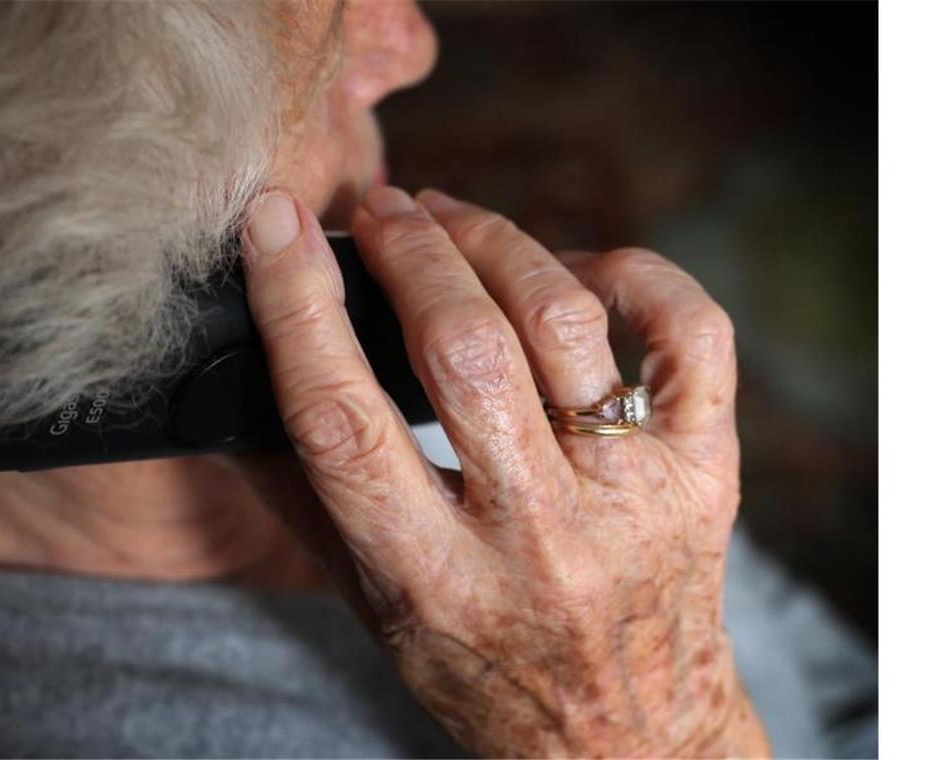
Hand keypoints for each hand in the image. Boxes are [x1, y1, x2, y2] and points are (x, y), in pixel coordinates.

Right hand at [230, 186, 769, 757]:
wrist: (627, 738)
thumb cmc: (486, 670)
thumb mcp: (374, 609)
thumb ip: (304, 505)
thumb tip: (227, 405)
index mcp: (433, 578)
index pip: (344, 420)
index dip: (298, 306)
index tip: (274, 224)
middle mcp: (537, 535)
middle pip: (463, 351)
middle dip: (409, 252)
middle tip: (381, 207)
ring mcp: (633, 497)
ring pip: (563, 321)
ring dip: (496, 242)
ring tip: (451, 220)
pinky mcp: (705, 469)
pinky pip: (689, 332)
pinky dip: (632, 272)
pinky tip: (580, 268)